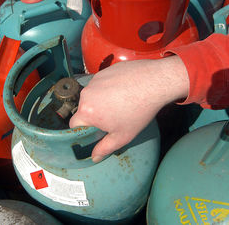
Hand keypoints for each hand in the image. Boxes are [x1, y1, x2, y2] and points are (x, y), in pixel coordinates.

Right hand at [69, 56, 188, 162]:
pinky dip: (108, 88)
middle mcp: (86, 94)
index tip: (95, 131)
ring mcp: (95, 80)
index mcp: (87, 111)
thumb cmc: (139, 111)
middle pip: (84, 108)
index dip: (83, 130)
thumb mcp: (122, 136)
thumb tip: (95, 157)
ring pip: (92, 95)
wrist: (154, 83)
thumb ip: (105, 148)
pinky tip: (123, 91)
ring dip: (101, 100)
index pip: (74, 124)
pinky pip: (101, 83)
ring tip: (121, 103)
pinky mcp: (104, 71)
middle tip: (113, 118)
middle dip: (95, 114)